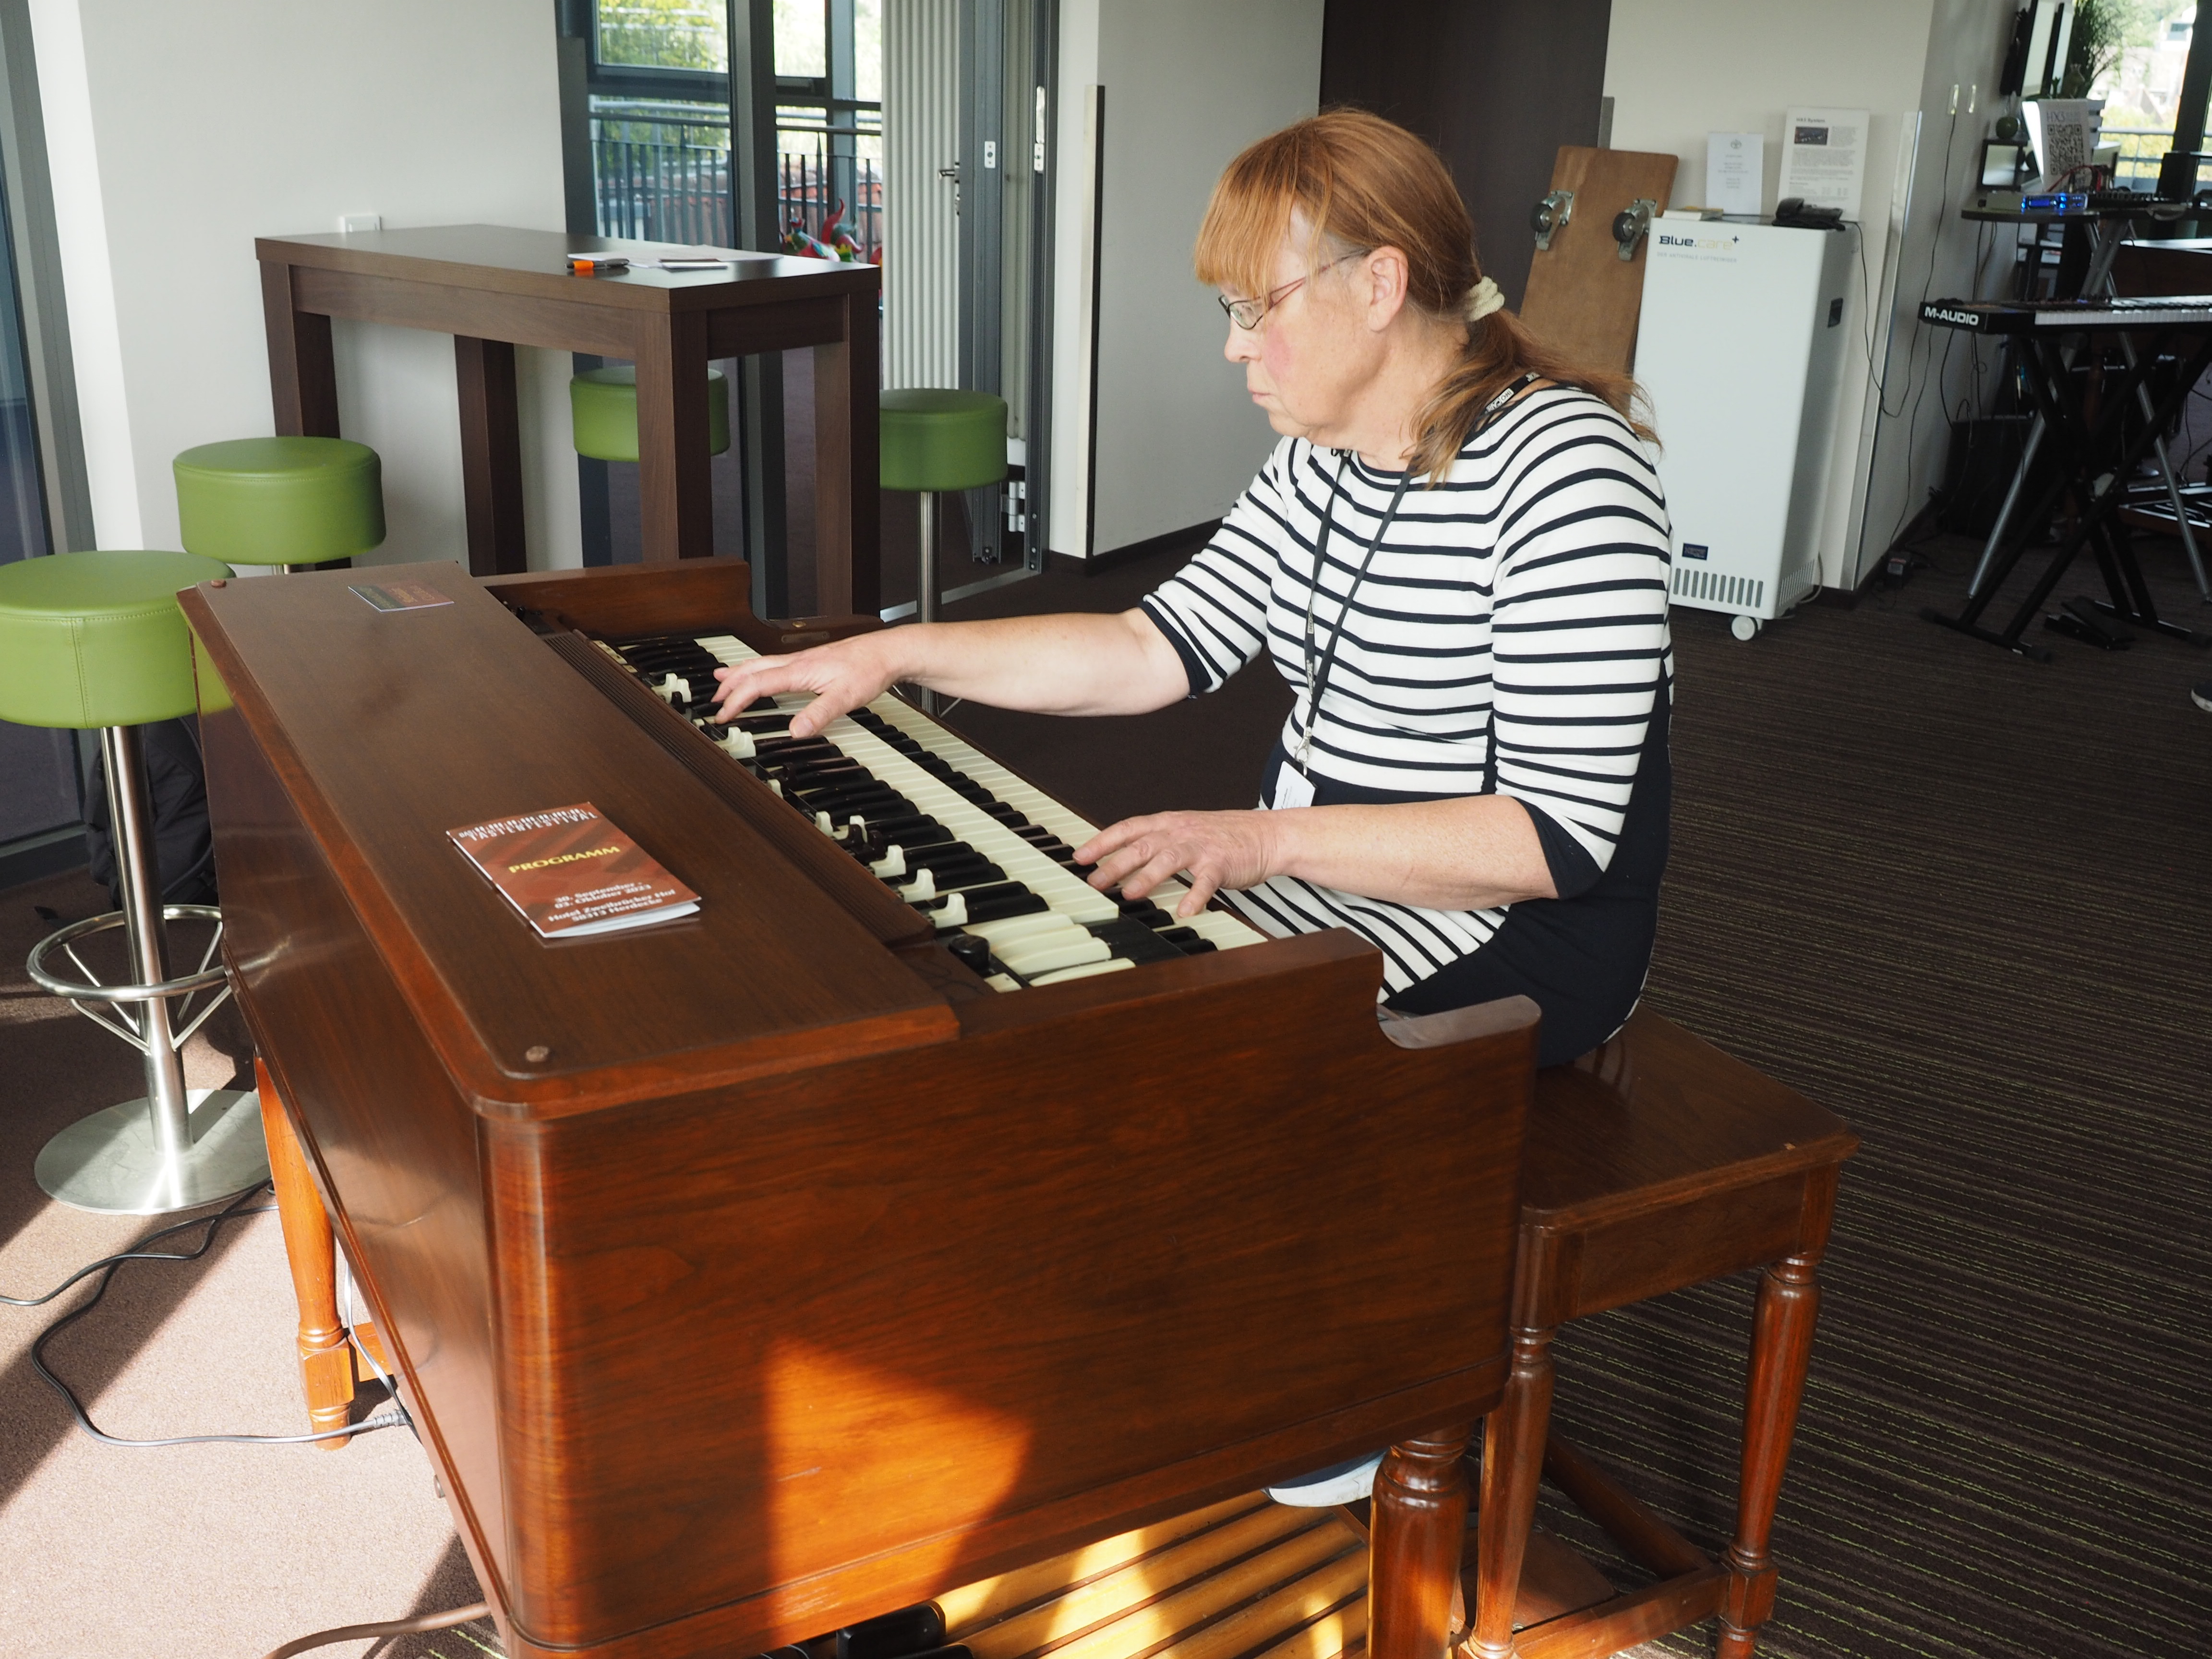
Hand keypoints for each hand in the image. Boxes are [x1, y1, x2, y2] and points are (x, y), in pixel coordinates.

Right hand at [708, 632, 907, 737]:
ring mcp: (804, 659)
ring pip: (762, 663)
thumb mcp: (845, 697)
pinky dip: (759, 668)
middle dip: (730, 685)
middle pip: (753, 670)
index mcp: (800, 670)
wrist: (888, 652)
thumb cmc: (869, 669)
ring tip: (722, 678)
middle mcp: (797, 661)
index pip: (758, 684)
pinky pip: (775, 663)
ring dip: (740, 672)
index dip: (737, 701)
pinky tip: (763, 671)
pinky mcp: (812, 660)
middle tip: (713, 699)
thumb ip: (819, 715)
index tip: (723, 715)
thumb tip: (795, 731)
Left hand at [1074, 809, 1282, 916]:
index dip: (1102, 842)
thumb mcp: (1185, 831)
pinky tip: (1184, 911)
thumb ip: (1156, 842)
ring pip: (1168, 859)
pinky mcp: (1221, 863)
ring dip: (1147, 877)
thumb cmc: (1224, 836)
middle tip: (1095, 882)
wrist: (1266, 835)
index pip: (1128, 828)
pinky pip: (1206, 881)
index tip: (1081, 857)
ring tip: (1129, 894)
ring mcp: (1201, 847)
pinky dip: (1194, 896)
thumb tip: (1122, 859)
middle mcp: (1181, 832)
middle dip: (1115, 864)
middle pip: (1142, 845)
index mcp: (1169, 823)